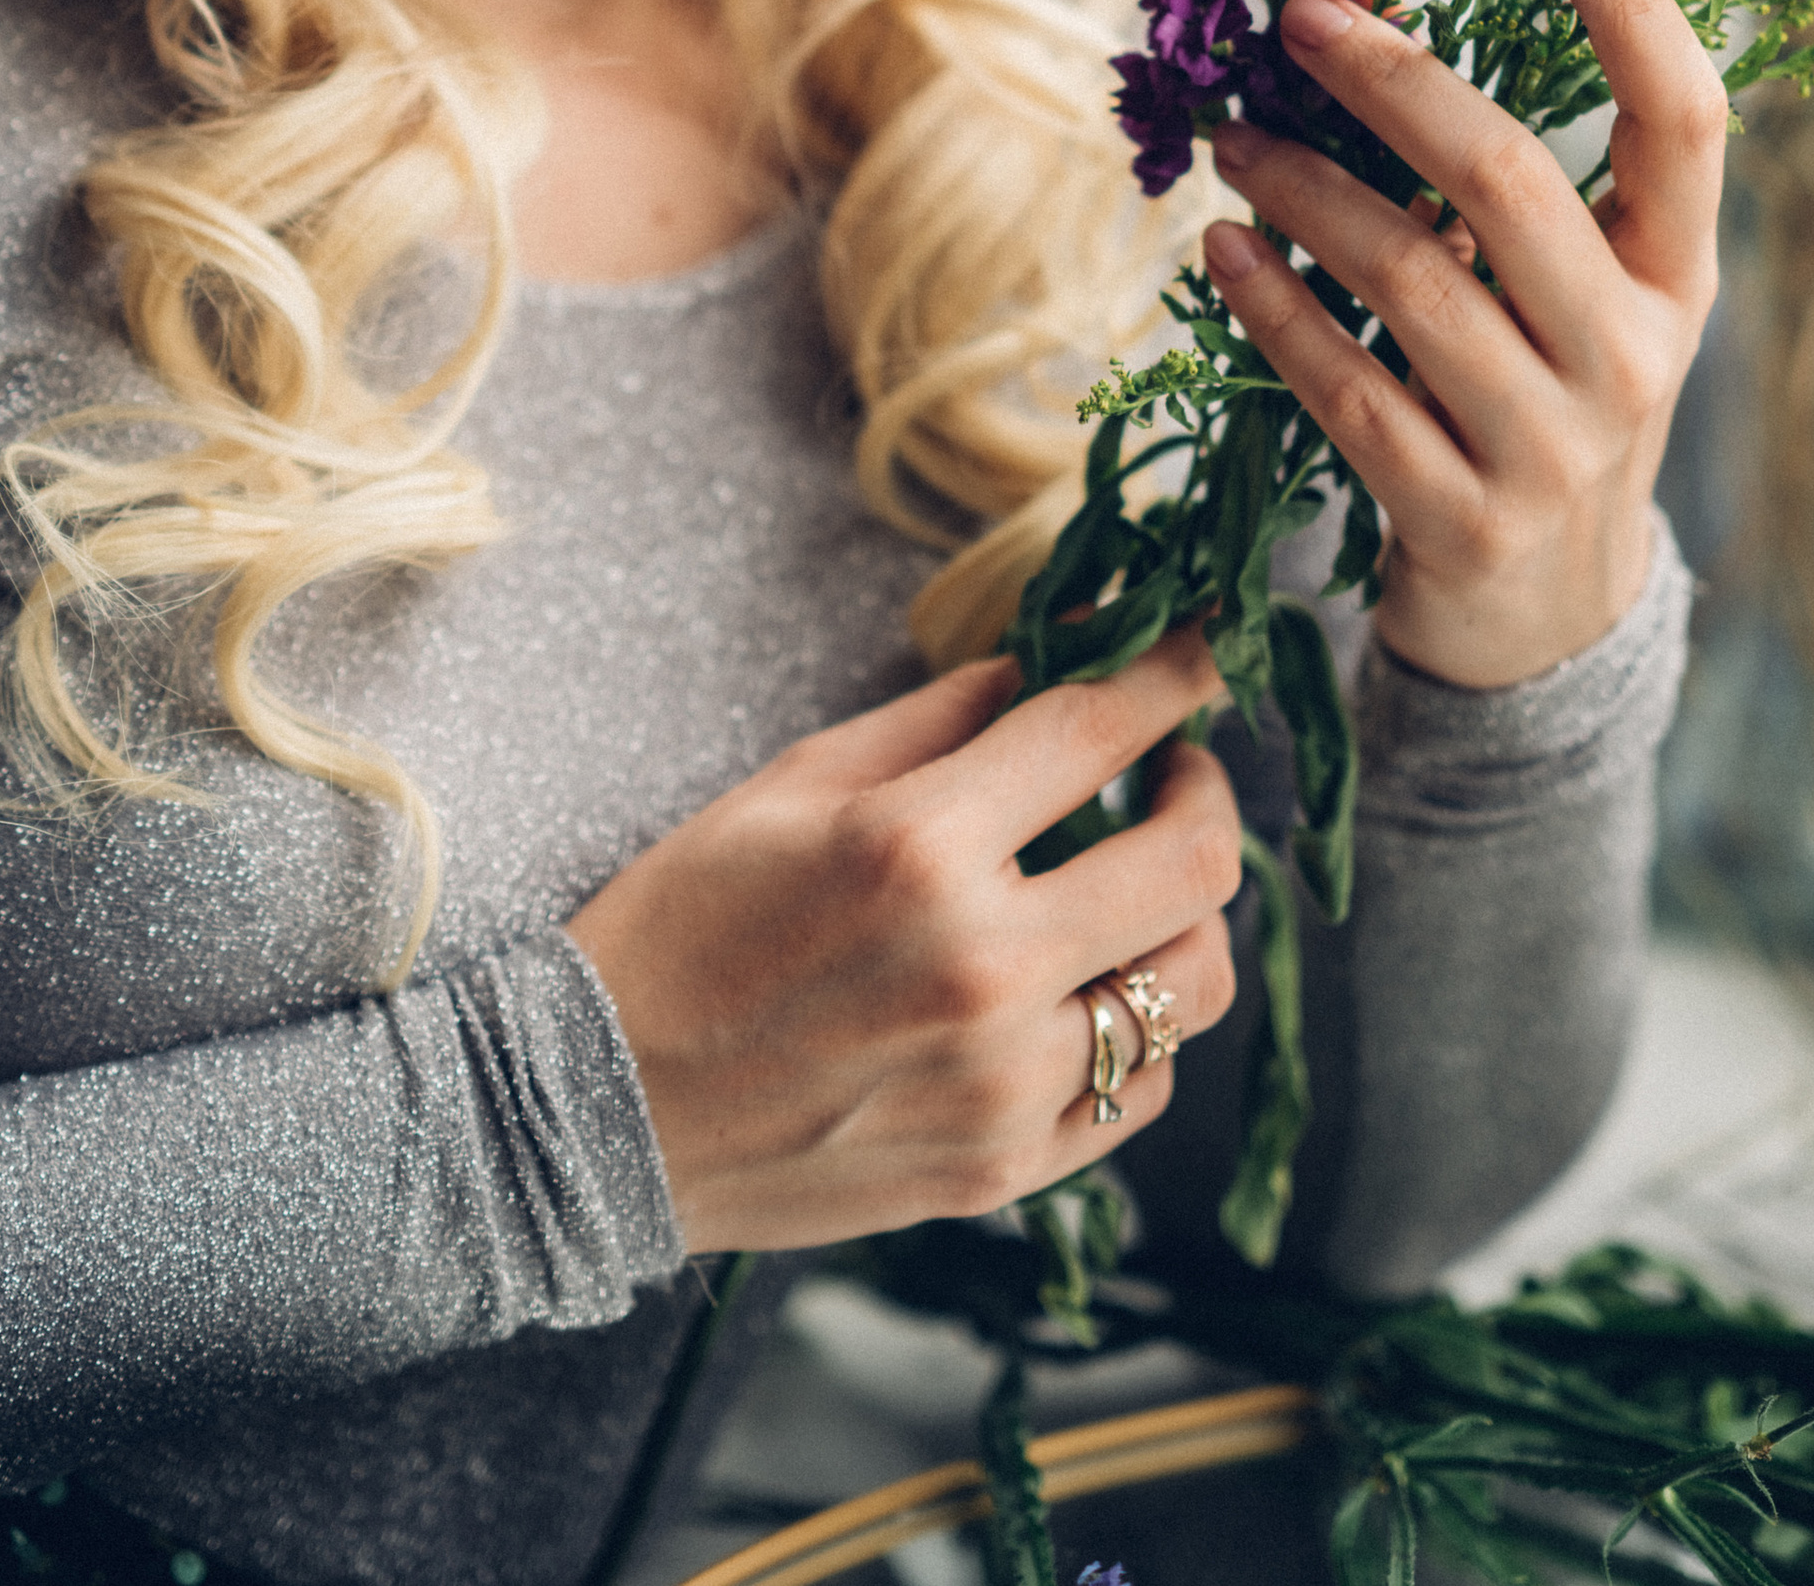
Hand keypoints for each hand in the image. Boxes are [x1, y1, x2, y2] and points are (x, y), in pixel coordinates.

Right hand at [565, 628, 1239, 1252]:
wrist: (603, 1115)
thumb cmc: (682, 928)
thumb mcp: (791, 783)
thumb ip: (937, 719)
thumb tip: (1048, 663)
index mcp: (919, 846)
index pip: (1101, 731)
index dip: (1176, 672)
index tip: (1210, 646)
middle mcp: (983, 967)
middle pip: (1195, 863)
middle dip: (1208, 790)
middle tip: (1179, 770)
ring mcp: (1004, 1082)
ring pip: (1194, 984)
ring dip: (1190, 915)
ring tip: (1141, 885)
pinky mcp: (1004, 1168)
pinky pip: (1143, 1091)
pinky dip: (1143, 1027)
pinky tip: (1094, 988)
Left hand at [1200, 0, 1721, 690]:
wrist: (1547, 627)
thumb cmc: (1543, 407)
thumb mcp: (1565, 302)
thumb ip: (1501, 192)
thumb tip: (1367, 25)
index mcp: (1677, 280)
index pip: (1687, 123)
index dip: (1641, 11)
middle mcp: (1633, 355)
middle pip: (1511, 178)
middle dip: (1392, 80)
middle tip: (1297, 18)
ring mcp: (1552, 446)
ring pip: (1408, 277)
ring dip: (1300, 190)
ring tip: (1230, 138)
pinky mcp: (1461, 519)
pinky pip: (1346, 389)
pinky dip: (1272, 311)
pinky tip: (1221, 256)